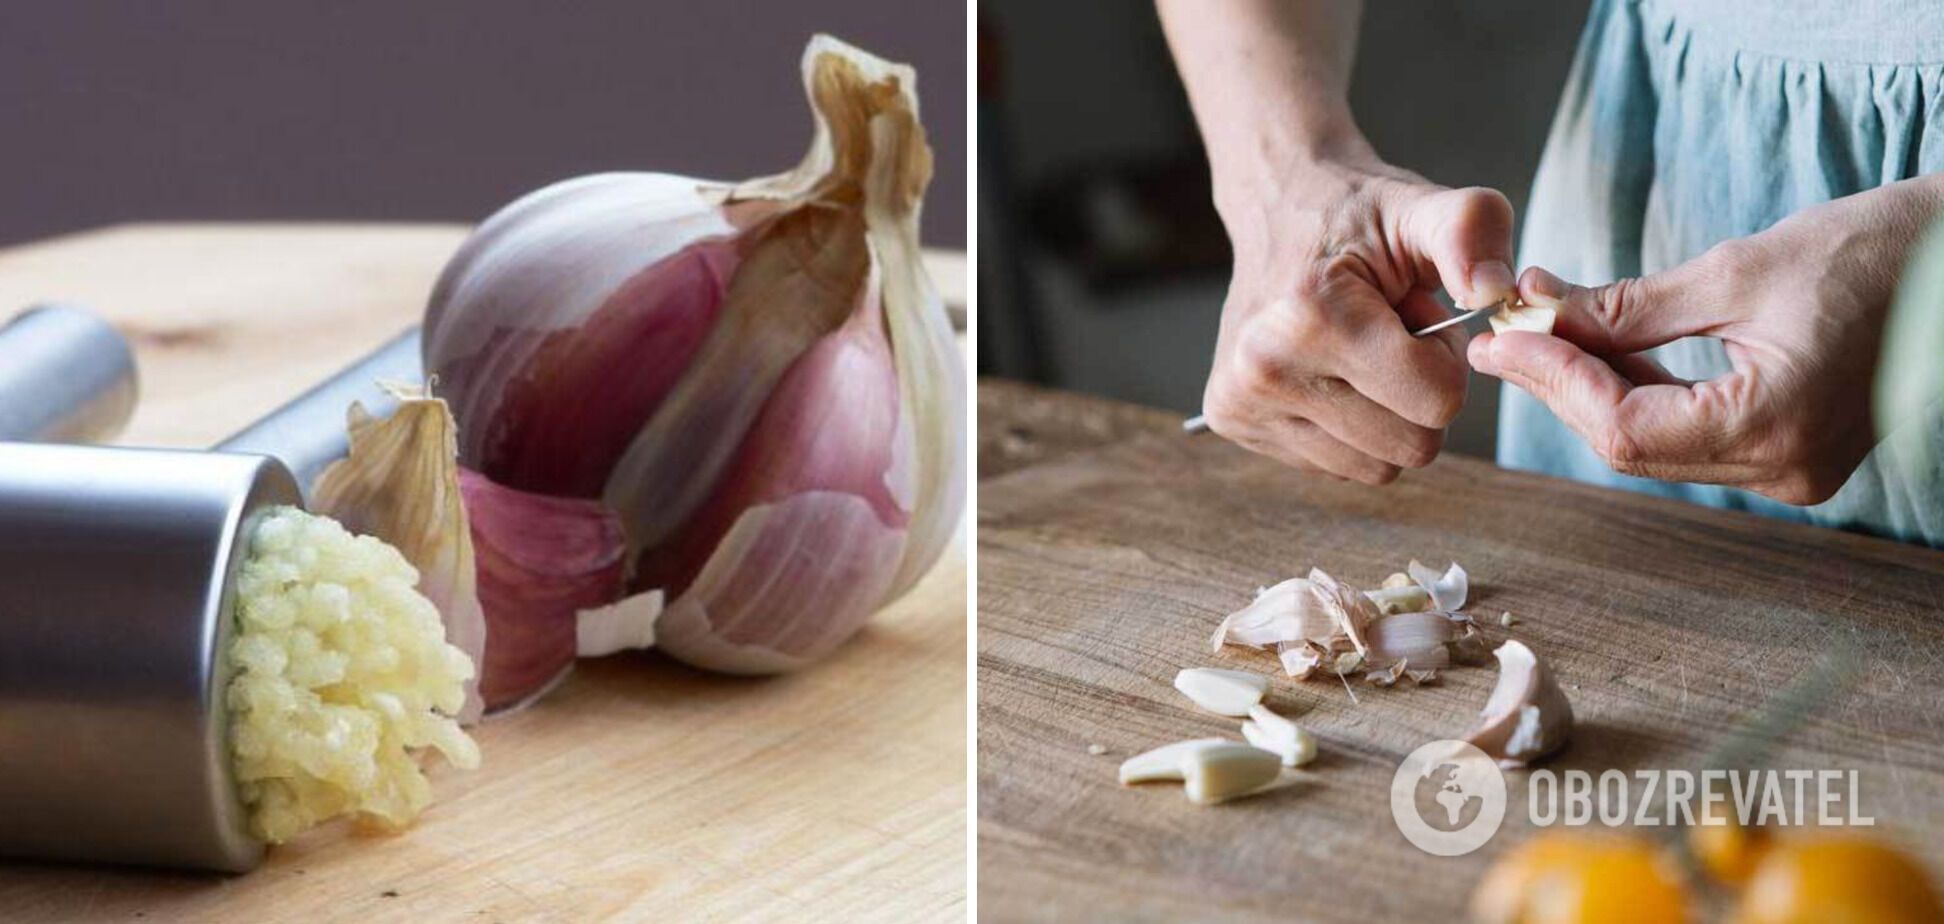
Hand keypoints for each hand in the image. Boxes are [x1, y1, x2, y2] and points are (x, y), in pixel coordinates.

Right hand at [1202, 156, 1515, 483]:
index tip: (1417, 314)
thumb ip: (1472, 235)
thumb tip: (1497, 292)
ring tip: (1361, 351)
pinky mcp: (1232, 422)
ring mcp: (1243, 404)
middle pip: (1413, 445)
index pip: (1438, 401)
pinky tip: (1331, 372)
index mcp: (1310, 319)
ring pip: (1378, 468)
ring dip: (1388, 414)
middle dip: (1421, 393)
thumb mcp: (1423, 207)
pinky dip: (1352, 428)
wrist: (1276, 207)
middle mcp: (1263, 371)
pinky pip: (1338, 466)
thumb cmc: (1357, 214)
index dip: (1446, 357)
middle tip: (1391, 334)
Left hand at [1469, 177, 1943, 504]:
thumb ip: (1630, 308)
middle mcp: (1782, 469)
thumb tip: (1541, 317)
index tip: (1501, 336)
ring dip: (1593, 383)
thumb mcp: (1738, 271)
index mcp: (1773, 429)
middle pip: (1629, 442)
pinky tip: (1598, 343)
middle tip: (1507, 326)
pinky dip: (1640, 388)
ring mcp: (1788, 468)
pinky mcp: (1789, 449)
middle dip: (1562, 381)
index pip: (1622, 428)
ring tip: (1542, 323)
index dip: (1552, 381)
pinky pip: (1689, 430)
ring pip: (1652, 440)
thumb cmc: (1873, 253)